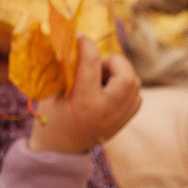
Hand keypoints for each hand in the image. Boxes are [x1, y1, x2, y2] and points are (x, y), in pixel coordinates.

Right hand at [27, 38, 140, 155]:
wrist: (61, 149)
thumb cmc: (52, 118)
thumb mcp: (52, 93)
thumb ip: (67, 69)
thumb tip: (76, 43)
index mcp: (85, 102)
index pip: (91, 62)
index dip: (86, 44)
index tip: (80, 37)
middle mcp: (108, 110)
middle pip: (126, 73)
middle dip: (113, 62)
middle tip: (96, 67)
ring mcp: (120, 117)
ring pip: (134, 82)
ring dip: (119, 74)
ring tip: (101, 81)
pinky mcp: (126, 119)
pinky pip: (135, 94)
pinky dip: (125, 86)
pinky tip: (107, 91)